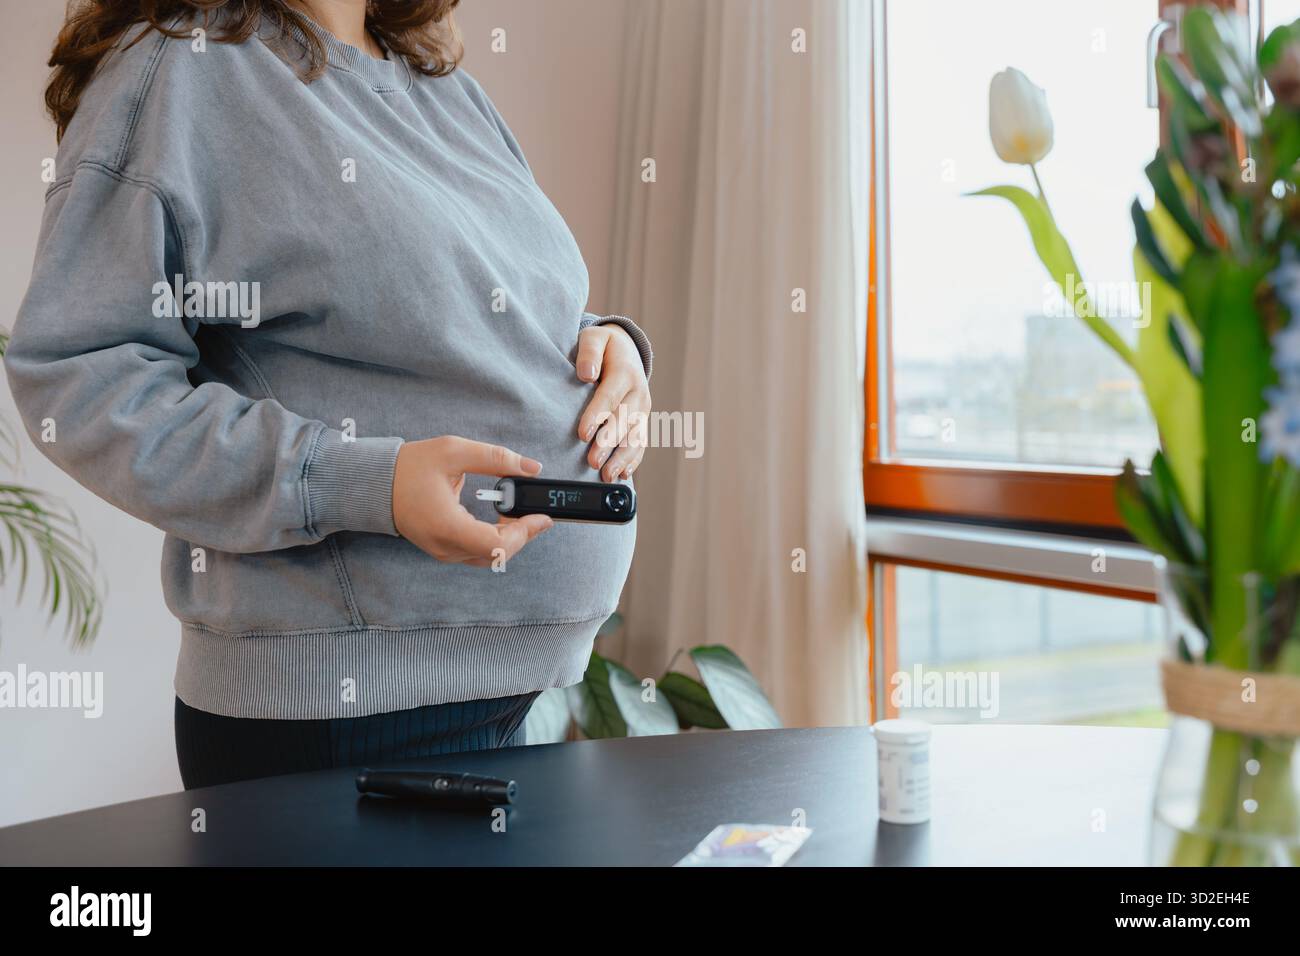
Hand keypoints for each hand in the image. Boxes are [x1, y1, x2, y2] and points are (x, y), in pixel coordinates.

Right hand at [392, 436, 552, 565]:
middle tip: (536, 511)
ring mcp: (443, 552)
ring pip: (491, 557)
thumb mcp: (454, 451)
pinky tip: (503, 518)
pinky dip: (496, 539)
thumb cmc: (409, 467)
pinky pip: (478, 553)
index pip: (497, 545)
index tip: (541, 516)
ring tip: (520, 512)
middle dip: (524, 534)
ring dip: (512, 538)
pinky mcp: (443, 550)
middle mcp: (446, 547)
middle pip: (499, 555)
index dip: (525, 532)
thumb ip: (495, 458)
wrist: (375, 483)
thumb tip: (532, 468)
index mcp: (447, 526)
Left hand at [576, 324, 651, 480]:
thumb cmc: (603, 347)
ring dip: (622, 458)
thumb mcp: (594, 338)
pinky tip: (623, 474)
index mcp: (626, 372)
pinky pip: (640, 443)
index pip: (610, 396)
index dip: (597, 416)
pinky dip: (633, 460)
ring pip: (635, 437)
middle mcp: (638, 393)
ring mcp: (643, 410)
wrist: (626, 351)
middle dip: (608, 443)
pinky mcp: (642, 422)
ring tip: (607, 475)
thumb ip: (589, 352)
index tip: (582, 433)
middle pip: (624, 421)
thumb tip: (586, 374)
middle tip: (592, 461)